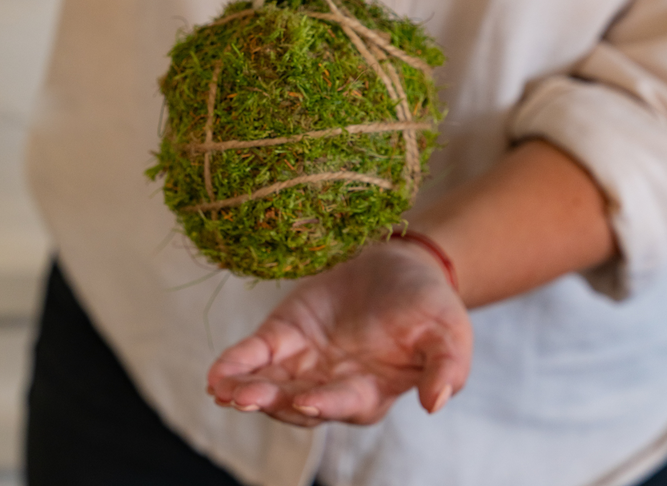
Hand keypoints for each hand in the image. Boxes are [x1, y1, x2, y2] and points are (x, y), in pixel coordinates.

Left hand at [206, 240, 472, 426]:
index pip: (344, 404)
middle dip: (271, 401)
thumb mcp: (450, 332)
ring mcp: (304, 362)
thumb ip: (447, 367)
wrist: (403, 263)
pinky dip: (236, 364)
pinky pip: (256, 354)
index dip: (325, 404)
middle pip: (296, 402)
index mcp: (371, 392)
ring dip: (245, 390)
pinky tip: (216, 375)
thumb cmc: (431, 304)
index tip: (306, 400)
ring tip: (222, 391)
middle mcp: (332, 386)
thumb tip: (436, 403)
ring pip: (270, 384)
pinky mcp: (285, 334)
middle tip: (245, 398)